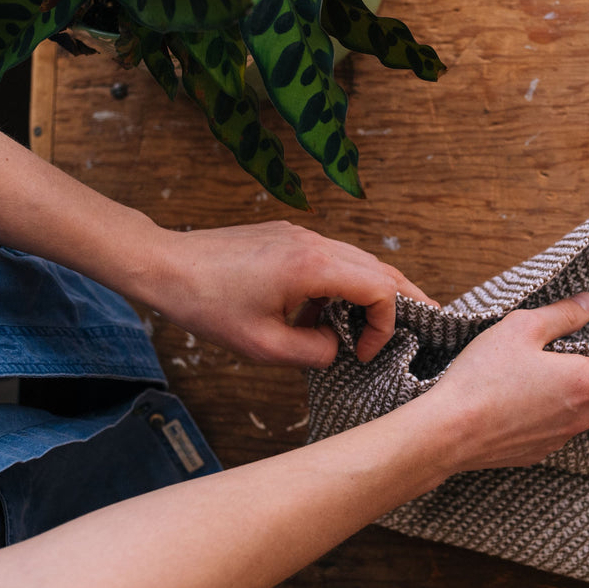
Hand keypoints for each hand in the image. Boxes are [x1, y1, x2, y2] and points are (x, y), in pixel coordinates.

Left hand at [134, 221, 433, 366]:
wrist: (165, 265)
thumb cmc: (207, 305)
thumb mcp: (264, 346)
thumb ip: (313, 352)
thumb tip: (336, 347)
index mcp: (314, 266)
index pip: (381, 288)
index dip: (385, 324)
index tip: (365, 353)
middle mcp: (315, 242)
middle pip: (381, 267)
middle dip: (402, 300)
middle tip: (422, 323)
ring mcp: (301, 235)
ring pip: (357, 261)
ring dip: (367, 294)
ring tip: (362, 328)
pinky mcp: (287, 236)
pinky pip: (330, 258)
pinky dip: (339, 284)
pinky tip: (317, 313)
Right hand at [417, 293, 588, 472]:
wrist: (446, 434)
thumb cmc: (482, 378)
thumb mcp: (520, 328)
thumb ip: (561, 315)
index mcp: (587, 382)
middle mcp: (582, 415)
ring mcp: (560, 438)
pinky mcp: (538, 452)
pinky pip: (568, 432)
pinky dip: (572, 415)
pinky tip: (547, 399)